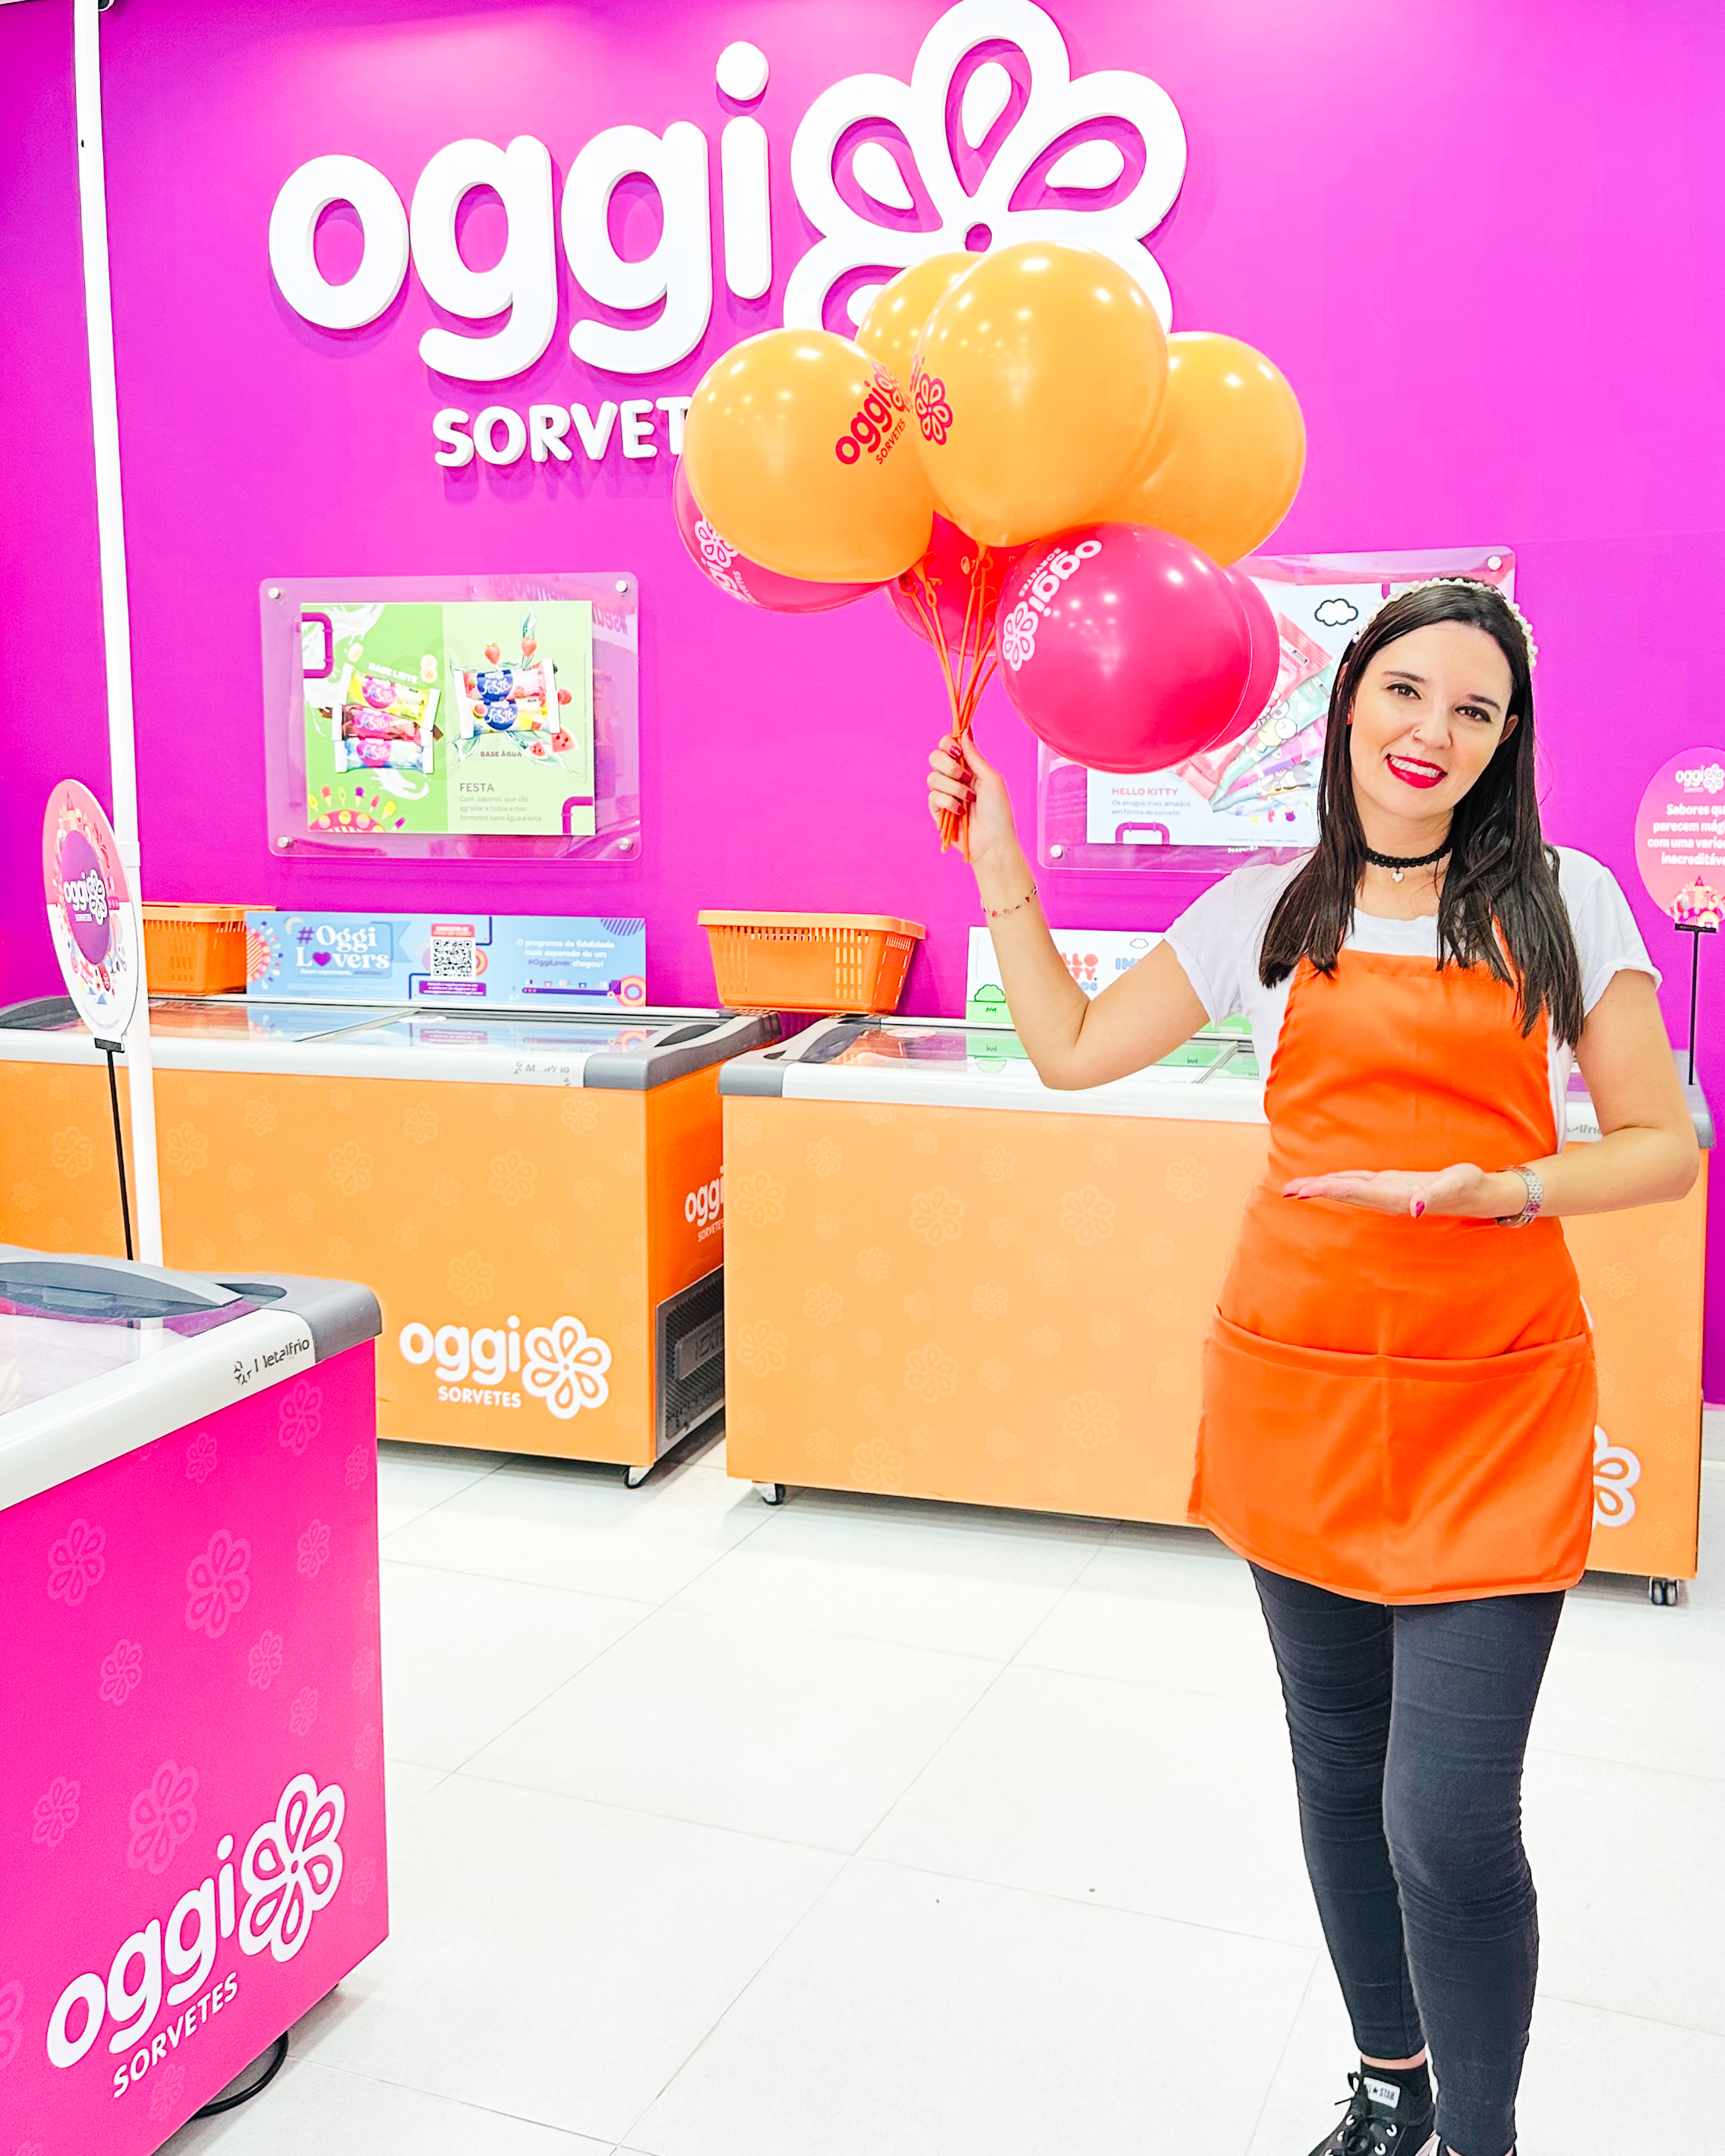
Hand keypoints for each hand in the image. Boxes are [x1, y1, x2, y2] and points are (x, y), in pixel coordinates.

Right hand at [928, 729, 1016, 865]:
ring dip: (953, 789)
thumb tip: (964, 732)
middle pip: (934, 757)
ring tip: (968, 801)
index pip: (948, 745)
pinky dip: (948, 803)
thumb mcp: (990, 778)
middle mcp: (954, 777)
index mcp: (968, 766)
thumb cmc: (998, 810)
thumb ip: (974, 755)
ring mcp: (944, 793)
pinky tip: (960, 813)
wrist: (992, 840)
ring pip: (932, 778)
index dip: (948, 744)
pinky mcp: (937, 810)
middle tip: (965, 778)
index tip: (957, 751)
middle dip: (949, 767)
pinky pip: (933, 797)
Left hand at [1281, 1163, 1521, 1220]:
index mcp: (1395, 1197)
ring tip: (1296, 1188)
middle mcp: (1386, 1197)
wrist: (1480, 1194)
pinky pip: (1360, 1182)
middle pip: (1345, 1192)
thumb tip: (1414, 1207)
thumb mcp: (1455, 1185)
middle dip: (1316, 1192)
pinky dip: (1341, 1181)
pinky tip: (1329, 1181)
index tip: (1303, 1192)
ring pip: (1349, 1188)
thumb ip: (1434, 1195)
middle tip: (1286, 1191)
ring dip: (1324, 1188)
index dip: (1328, 1190)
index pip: (1354, 1191)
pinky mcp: (1393, 1185)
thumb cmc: (1469, 1187)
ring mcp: (1388, 1192)